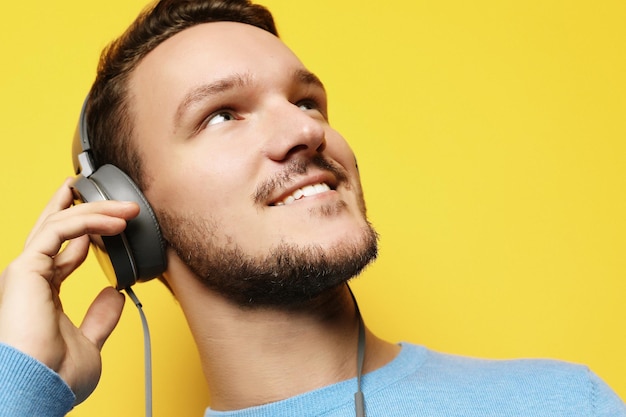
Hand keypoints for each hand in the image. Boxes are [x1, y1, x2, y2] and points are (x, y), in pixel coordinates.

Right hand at [0, 178, 139, 403]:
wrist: (39, 389)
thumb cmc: (56, 377)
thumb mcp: (90, 344)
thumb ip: (100, 319)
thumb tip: (114, 295)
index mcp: (43, 293)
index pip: (63, 251)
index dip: (88, 233)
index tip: (113, 223)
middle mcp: (32, 277)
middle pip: (58, 228)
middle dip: (87, 208)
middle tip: (118, 200)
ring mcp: (27, 271)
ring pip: (61, 224)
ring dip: (97, 211)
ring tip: (129, 208)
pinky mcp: (27, 268)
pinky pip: (59, 230)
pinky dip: (89, 221)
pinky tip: (116, 222)